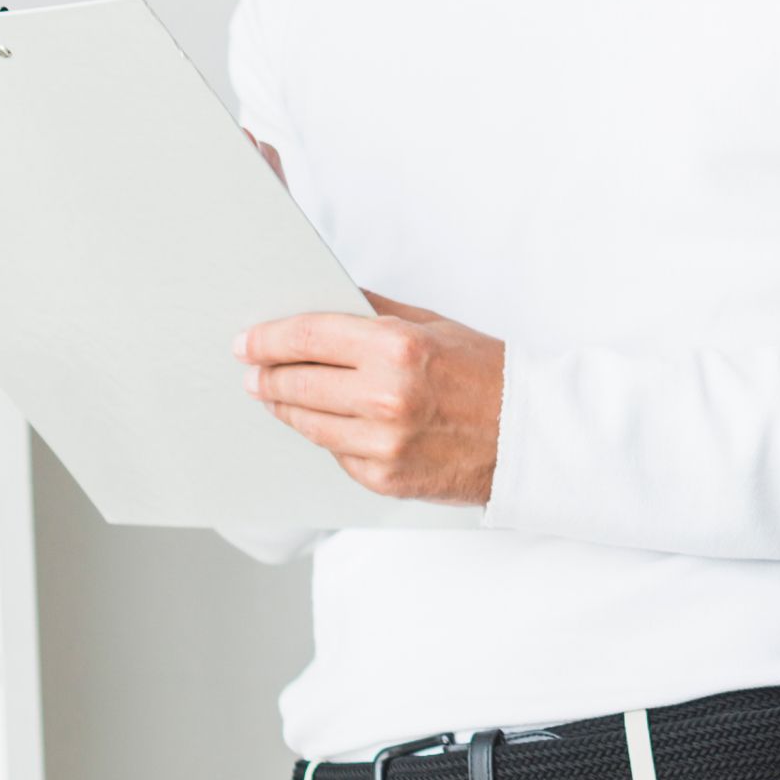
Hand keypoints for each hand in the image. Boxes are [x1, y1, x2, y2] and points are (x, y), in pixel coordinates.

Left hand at [239, 292, 503, 504]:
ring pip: (307, 424)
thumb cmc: (489, 376)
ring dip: (286, 408)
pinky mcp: (384, 479)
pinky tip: (329, 424)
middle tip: (253, 372)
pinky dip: (328, 437)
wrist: (532, 436)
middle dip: (266, 376)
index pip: (307, 339)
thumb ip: (374, 313)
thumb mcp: (434, 325)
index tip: (247, 342)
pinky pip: (336, 453)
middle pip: (295, 384)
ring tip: (277, 397)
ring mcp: (383, 444)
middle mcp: (386, 398)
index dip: (267, 339)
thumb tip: (324, 300)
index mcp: (398, 349)